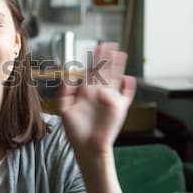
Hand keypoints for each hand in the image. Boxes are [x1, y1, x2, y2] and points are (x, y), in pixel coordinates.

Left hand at [56, 43, 135, 159]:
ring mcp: (110, 99)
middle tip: (109, 44)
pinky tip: (127, 78)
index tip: (96, 47)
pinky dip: (128, 88)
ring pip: (115, 78)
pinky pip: (126, 96)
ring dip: (118, 67)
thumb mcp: (64, 109)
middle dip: (106, 58)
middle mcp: (99, 93)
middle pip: (104, 71)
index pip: (91, 71)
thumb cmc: (75, 130)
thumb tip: (69, 75)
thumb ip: (64, 92)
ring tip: (120, 54)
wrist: (86, 147)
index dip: (94, 59)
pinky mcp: (119, 109)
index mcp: (86, 91)